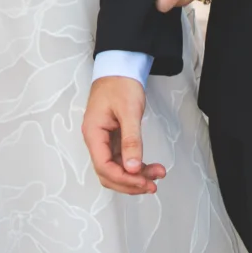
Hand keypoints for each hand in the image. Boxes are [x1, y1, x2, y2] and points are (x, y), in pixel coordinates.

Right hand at [82, 76, 164, 194]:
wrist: (120, 67)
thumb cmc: (121, 84)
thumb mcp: (129, 111)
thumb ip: (131, 140)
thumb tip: (132, 168)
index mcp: (93, 133)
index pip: (104, 167)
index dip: (123, 179)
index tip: (143, 182)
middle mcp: (96, 140)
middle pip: (108, 173)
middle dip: (130, 182)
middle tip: (153, 184)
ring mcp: (105, 141)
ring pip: (117, 169)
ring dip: (135, 176)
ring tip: (157, 175)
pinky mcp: (114, 139)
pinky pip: (123, 160)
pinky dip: (136, 166)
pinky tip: (150, 167)